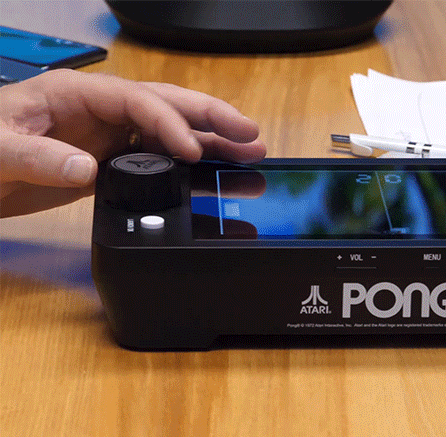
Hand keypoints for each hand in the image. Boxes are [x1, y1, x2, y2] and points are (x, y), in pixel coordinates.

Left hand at [0, 69, 266, 216]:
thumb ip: (38, 155)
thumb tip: (84, 166)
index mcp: (76, 94)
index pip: (138, 101)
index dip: (169, 124)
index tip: (191, 151)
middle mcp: (100, 112)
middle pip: (168, 106)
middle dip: (212, 118)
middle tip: (250, 135)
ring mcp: (108, 139)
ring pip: (170, 133)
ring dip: (211, 142)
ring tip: (250, 153)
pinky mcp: (109, 166)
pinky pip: (158, 162)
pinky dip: (190, 168)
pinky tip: (213, 175)